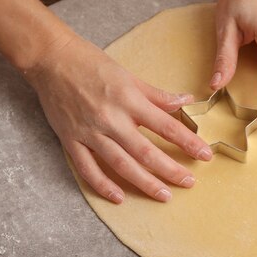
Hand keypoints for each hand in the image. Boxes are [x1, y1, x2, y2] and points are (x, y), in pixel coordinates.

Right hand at [25, 36, 212, 202]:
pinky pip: (88, 168)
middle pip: (146, 151)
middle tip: (189, 182)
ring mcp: (90, 132)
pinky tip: (119, 197)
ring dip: (144, 182)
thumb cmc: (91, 63)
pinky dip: (103, 185)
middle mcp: (111, 119)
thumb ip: (157, 94)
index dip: (188, 142)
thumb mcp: (129, 75)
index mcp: (129, 100)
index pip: (166, 126)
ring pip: (121, 164)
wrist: (51, 59)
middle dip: (170, 170)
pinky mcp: (70, 140)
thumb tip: (185, 100)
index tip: (205, 155)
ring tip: (164, 195)